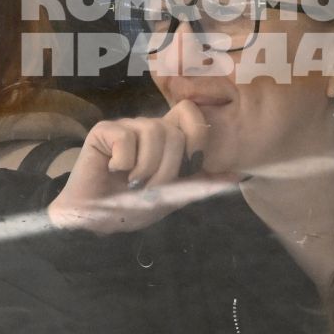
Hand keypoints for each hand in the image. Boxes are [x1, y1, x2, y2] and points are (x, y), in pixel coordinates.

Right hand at [47, 101, 236, 232]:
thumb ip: (201, 183)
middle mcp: (148, 128)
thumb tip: (239, 176)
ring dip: (146, 168)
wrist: (94, 220)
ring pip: (153, 133)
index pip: (191, 112)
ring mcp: (126, 127)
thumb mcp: (174, 197)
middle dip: (167, 168)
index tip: (187, 165)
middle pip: (174, 131)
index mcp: (167, 138)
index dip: (196, 135)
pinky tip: (113, 171)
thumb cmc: (130, 207)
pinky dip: (124, 163)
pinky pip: (126, 139)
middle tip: (149, 186)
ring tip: (132, 183)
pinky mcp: (104, 131)